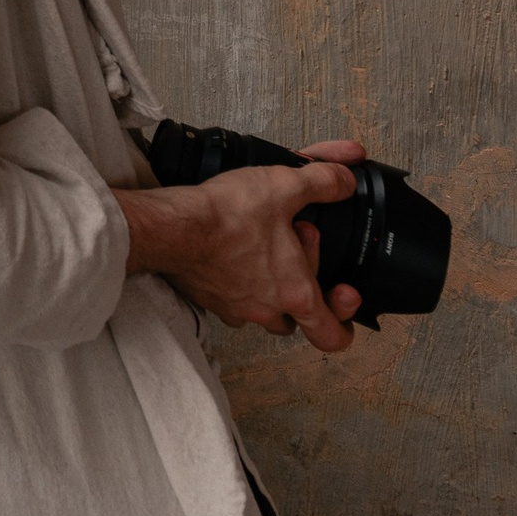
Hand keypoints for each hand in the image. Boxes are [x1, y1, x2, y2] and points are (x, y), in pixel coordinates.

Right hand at [117, 140, 366, 352]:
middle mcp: (266, 308)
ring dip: (272, 288)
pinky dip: (239, 283)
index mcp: (295, 292)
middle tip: (297, 242)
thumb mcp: (284, 186)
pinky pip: (233, 301)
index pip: (331, 335)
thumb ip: (323, 182)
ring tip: (266, 250)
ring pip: (264, 310)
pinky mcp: (209, 297)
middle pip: (297, 317)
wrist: (171, 227)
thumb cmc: (226, 217)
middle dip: (304, 281)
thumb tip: (345, 180)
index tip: (345, 302)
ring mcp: (235, 307)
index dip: (345, 325)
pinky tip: (234, 255)